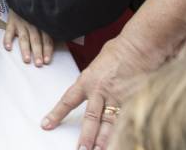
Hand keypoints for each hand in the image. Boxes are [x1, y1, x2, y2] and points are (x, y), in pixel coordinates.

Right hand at [3, 11, 53, 66]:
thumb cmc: (36, 12)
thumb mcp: (45, 17)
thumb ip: (51, 29)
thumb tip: (65, 42)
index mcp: (43, 24)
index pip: (47, 39)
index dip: (47, 50)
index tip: (47, 61)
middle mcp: (33, 24)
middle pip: (36, 40)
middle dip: (37, 52)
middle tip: (39, 64)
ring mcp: (21, 23)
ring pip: (24, 37)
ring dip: (25, 49)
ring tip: (27, 59)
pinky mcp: (11, 21)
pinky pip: (8, 31)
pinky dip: (7, 39)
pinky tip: (8, 48)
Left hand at [42, 33, 154, 149]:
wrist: (139, 45)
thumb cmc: (120, 49)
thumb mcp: (99, 62)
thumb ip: (94, 77)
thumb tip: (92, 85)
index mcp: (88, 80)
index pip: (68, 100)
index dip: (57, 114)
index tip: (46, 125)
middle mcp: (101, 91)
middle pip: (90, 118)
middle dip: (85, 137)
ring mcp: (118, 98)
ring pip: (109, 124)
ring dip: (103, 140)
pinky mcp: (134, 100)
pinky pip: (127, 120)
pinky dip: (125, 132)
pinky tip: (123, 142)